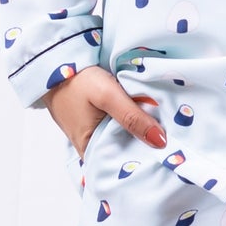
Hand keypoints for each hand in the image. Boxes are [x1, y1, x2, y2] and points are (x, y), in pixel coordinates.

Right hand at [44, 66, 166, 159]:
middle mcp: (88, 146)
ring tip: (161, 129)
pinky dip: (126, 123)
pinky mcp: (91, 120)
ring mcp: (89, 133)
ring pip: (119, 139)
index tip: (167, 157)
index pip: (121, 165)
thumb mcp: (107, 96)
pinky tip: (142, 117)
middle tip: (171, 142)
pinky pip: (113, 127)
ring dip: (135, 133)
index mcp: (89, 150)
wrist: (54, 59)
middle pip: (122, 152)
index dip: (144, 161)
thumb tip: (160, 142)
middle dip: (143, 147)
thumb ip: (132, 118)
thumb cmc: (76, 79)